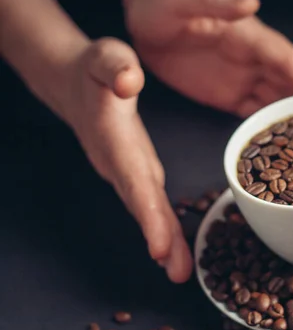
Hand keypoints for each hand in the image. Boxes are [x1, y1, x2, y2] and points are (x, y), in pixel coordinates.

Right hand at [65, 38, 191, 282]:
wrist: (74, 82)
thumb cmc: (93, 68)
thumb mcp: (105, 56)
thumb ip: (115, 66)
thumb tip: (129, 81)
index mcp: (115, 142)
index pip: (134, 183)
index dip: (147, 216)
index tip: (160, 248)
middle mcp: (120, 163)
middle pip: (142, 206)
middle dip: (160, 240)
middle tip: (179, 274)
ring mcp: (128, 168)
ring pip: (147, 208)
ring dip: (164, 239)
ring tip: (182, 271)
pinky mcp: (136, 167)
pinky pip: (150, 200)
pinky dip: (163, 223)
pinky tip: (176, 243)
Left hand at [125, 0, 292, 116]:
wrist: (143, 23)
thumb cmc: (162, 4)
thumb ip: (218, 3)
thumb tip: (251, 3)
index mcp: (247, 35)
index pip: (284, 57)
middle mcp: (251, 58)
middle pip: (288, 83)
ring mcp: (241, 78)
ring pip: (274, 100)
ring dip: (291, 119)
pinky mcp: (228, 95)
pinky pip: (253, 113)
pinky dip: (268, 128)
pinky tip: (278, 145)